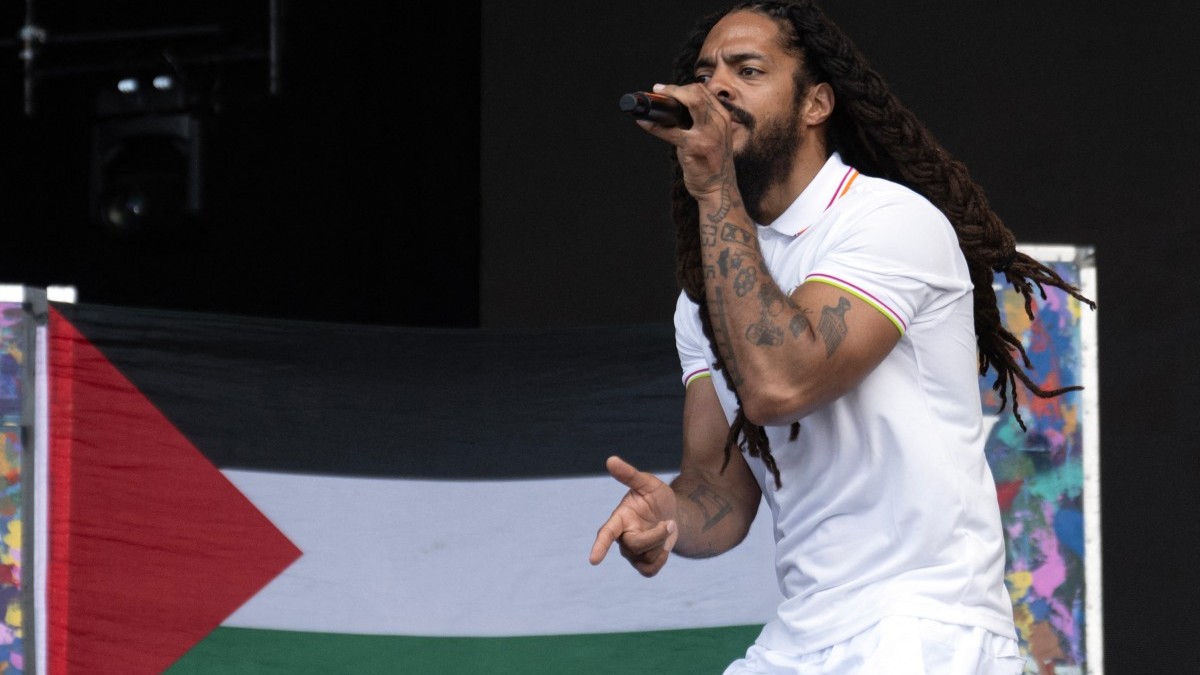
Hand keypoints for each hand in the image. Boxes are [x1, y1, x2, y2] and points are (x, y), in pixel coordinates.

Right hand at [589, 455, 679, 576]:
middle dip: (656, 536)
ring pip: (645, 558)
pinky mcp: (642, 563)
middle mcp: (622, 537)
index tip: (593, 560)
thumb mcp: (648, 483)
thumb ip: (629, 474)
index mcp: (620, 518)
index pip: (606, 533)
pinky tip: (664, 547)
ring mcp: (631, 552)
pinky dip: (661, 560)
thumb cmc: (656, 497)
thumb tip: (611, 460)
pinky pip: (649, 571)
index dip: (600, 546)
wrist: (672, 514)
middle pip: (634, 546)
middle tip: (669, 523)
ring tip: (664, 530)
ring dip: (661, 544)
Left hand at [636, 83, 735, 201]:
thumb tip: (673, 109)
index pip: (703, 91)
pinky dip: (653, 125)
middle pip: (696, 93)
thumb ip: (701, 121)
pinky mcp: (694, 147)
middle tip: (657, 91)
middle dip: (673, 89)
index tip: (666, 89)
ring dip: (667, 99)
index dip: (682, 87)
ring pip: (689, 103)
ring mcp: (708, 134)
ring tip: (650, 103)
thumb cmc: (711, 163)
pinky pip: (670, 130)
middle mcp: (718, 122)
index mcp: (722, 117)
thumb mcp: (714, 137)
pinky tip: (643, 122)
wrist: (719, 189)